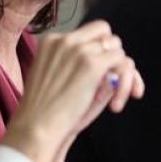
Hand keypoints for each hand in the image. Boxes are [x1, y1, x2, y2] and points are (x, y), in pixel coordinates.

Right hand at [1, 21, 142, 161]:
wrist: (35, 128)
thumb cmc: (44, 114)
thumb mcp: (56, 79)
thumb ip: (76, 66)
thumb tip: (112, 64)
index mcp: (51, 41)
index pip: (88, 33)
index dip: (100, 52)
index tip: (104, 75)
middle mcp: (65, 39)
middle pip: (106, 34)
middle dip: (114, 57)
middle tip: (117, 85)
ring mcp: (79, 50)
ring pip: (118, 49)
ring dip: (124, 75)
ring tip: (116, 102)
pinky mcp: (92, 64)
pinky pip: (123, 63)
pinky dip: (126, 84)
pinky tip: (114, 106)